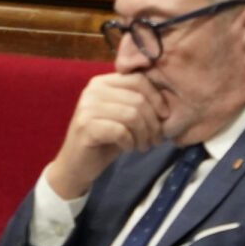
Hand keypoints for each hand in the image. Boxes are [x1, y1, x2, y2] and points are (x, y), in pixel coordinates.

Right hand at [43, 71, 167, 199]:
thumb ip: (138, 103)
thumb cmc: (104, 140)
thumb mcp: (123, 117)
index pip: (138, 79)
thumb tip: (167, 101)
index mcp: (103, 82)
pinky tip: (128, 148)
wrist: (77, 165)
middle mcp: (93, 90)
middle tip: (155, 140)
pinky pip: (120, 130)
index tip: (164, 117)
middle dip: (153, 123)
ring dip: (144, 134)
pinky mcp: (85, 126)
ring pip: (132, 114)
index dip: (156, 98)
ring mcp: (87, 107)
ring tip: (144, 146)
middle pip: (138, 98)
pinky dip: (130, 142)